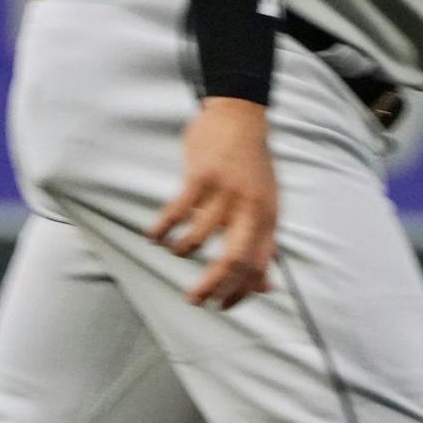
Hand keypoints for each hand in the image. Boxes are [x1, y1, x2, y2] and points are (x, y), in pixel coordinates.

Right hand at [150, 98, 278, 308]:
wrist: (241, 116)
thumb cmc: (252, 165)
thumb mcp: (267, 205)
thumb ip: (265, 245)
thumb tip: (265, 287)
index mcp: (268, 216)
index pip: (258, 265)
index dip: (240, 291)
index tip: (222, 306)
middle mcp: (251, 207)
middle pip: (233, 259)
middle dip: (211, 286)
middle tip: (193, 300)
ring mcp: (226, 192)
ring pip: (199, 237)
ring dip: (181, 250)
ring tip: (172, 249)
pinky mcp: (201, 177)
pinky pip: (176, 213)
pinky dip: (161, 229)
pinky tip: (154, 235)